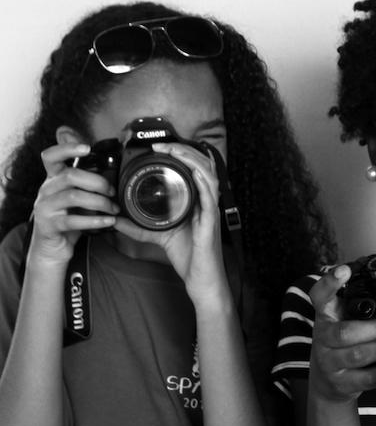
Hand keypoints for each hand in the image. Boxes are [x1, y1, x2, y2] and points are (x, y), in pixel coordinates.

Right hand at [28, 142, 117, 265]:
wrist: (52, 247)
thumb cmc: (69, 218)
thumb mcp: (76, 196)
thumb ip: (87, 181)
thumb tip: (111, 166)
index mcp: (53, 179)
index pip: (51, 156)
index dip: (67, 148)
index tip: (87, 147)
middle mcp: (46, 190)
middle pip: (71, 175)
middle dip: (97, 182)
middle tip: (112, 191)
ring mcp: (45, 207)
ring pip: (73, 196)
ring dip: (100, 202)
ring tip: (113, 208)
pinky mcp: (48, 225)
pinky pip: (73, 220)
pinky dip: (95, 221)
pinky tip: (109, 221)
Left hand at [114, 143, 226, 297]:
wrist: (201, 280)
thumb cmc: (188, 257)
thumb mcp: (158, 237)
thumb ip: (139, 227)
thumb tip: (115, 219)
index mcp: (196, 202)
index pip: (193, 171)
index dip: (180, 156)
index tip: (159, 148)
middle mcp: (206, 202)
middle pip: (203, 167)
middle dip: (185, 152)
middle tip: (164, 145)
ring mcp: (210, 210)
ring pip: (209, 176)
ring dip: (193, 160)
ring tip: (175, 151)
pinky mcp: (211, 222)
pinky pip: (211, 197)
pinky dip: (203, 181)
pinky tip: (193, 172)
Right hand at [308, 266, 375, 403]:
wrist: (327, 382)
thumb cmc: (340, 345)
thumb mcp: (343, 320)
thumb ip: (360, 304)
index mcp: (325, 316)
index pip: (320, 296)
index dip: (330, 283)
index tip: (344, 271)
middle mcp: (323, 338)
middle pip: (345, 332)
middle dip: (375, 328)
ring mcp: (329, 363)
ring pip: (358, 355)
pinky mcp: (341, 384)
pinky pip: (368, 378)